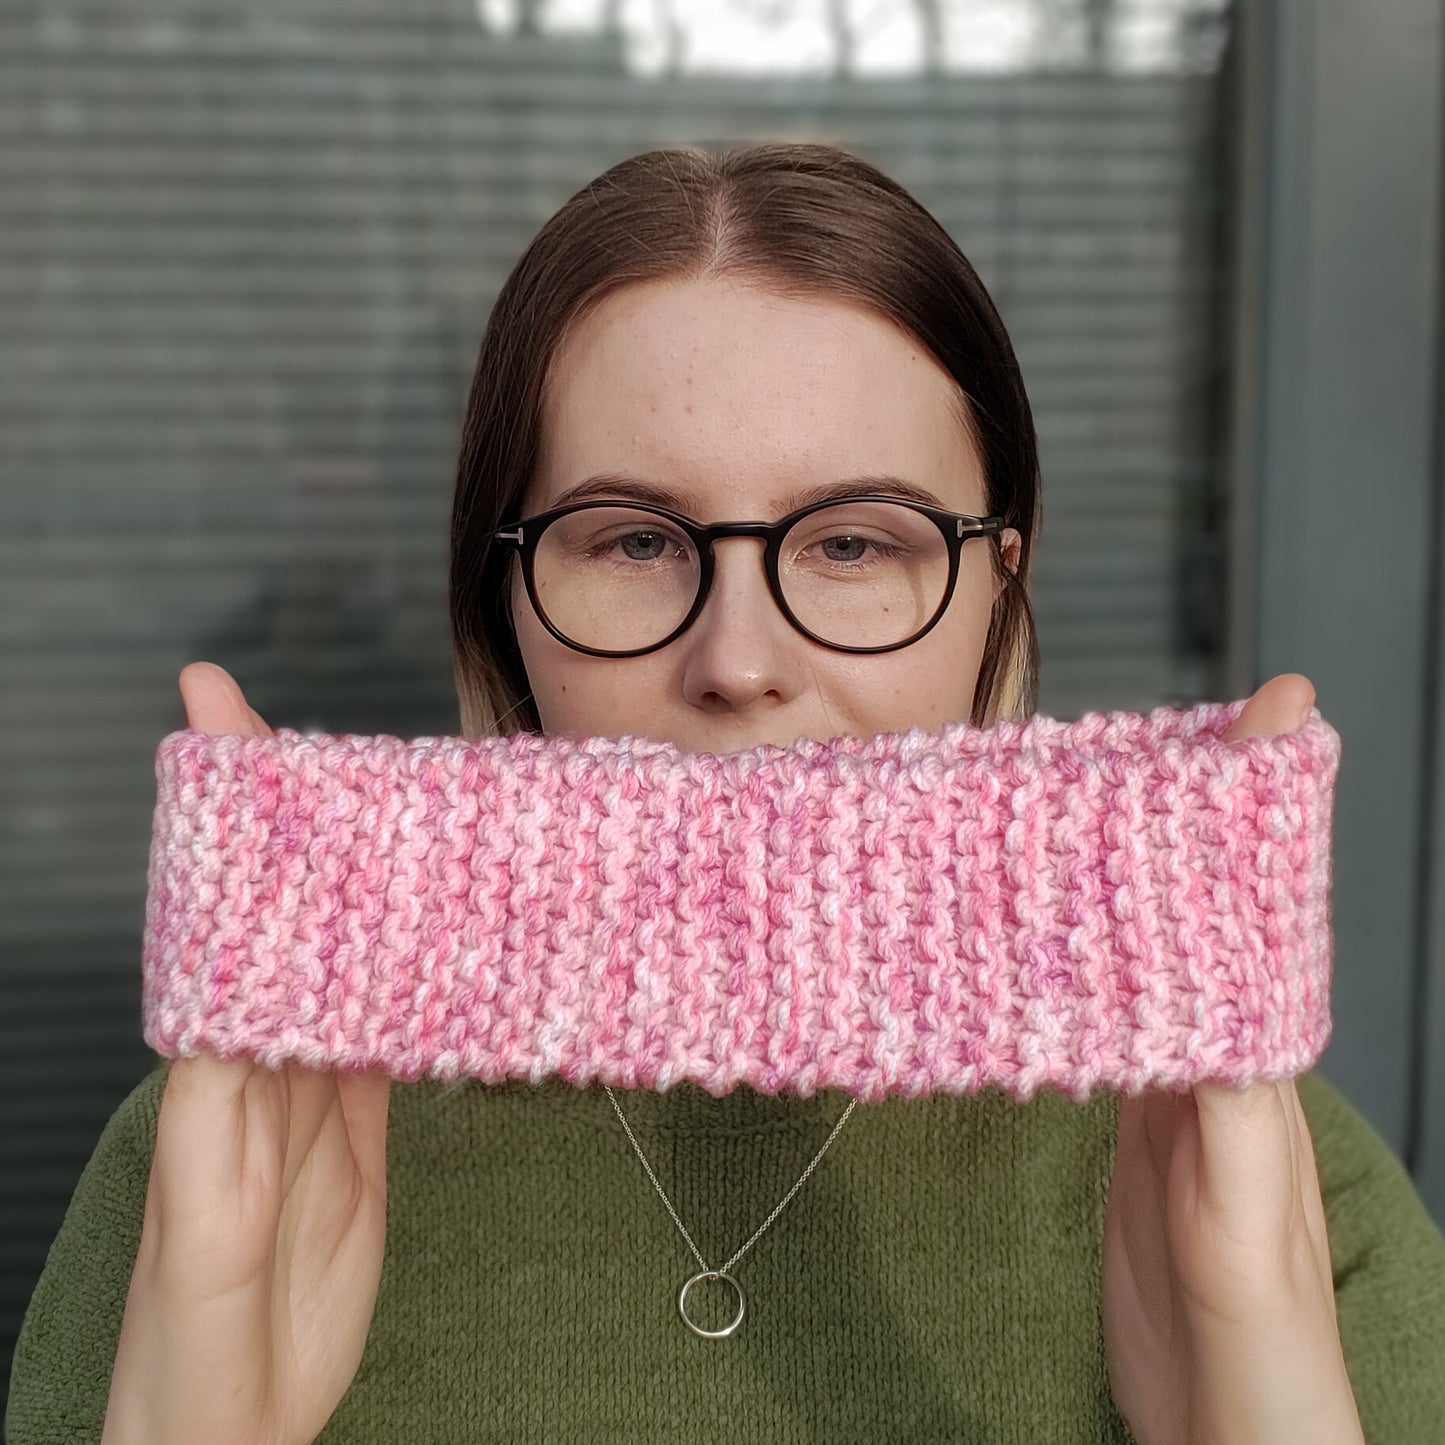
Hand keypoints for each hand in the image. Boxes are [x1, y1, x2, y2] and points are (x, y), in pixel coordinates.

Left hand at [102, 663, 391, 1444]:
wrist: (223, 1433)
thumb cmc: (189, 1346)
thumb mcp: (207, 1225)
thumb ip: (223, 1114)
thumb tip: (234, 1004)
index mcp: (209, 1069)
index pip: (219, 914)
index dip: (221, 815)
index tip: (217, 712)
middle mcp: (255, 1062)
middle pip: (278, 918)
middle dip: (288, 823)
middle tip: (303, 731)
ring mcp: (308, 1094)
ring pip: (335, 964)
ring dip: (356, 890)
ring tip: (389, 813)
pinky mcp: (354, 1133)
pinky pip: (382, 1034)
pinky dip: (404, 979)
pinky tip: (432, 945)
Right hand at [1100, 673, 1364, 1444]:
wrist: (1231, 1432)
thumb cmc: (1255, 1344)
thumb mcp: (1235, 1226)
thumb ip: (1226, 1116)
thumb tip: (1205, 1004)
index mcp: (1258, 1071)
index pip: (1259, 915)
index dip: (1261, 817)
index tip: (1268, 715)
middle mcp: (1222, 1065)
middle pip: (1205, 919)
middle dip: (1186, 828)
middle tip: (1153, 740)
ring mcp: (1177, 1094)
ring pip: (1153, 960)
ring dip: (1128, 885)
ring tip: (1087, 812)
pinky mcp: (1132, 1130)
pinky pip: (1110, 1023)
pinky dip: (1084, 966)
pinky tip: (1052, 946)